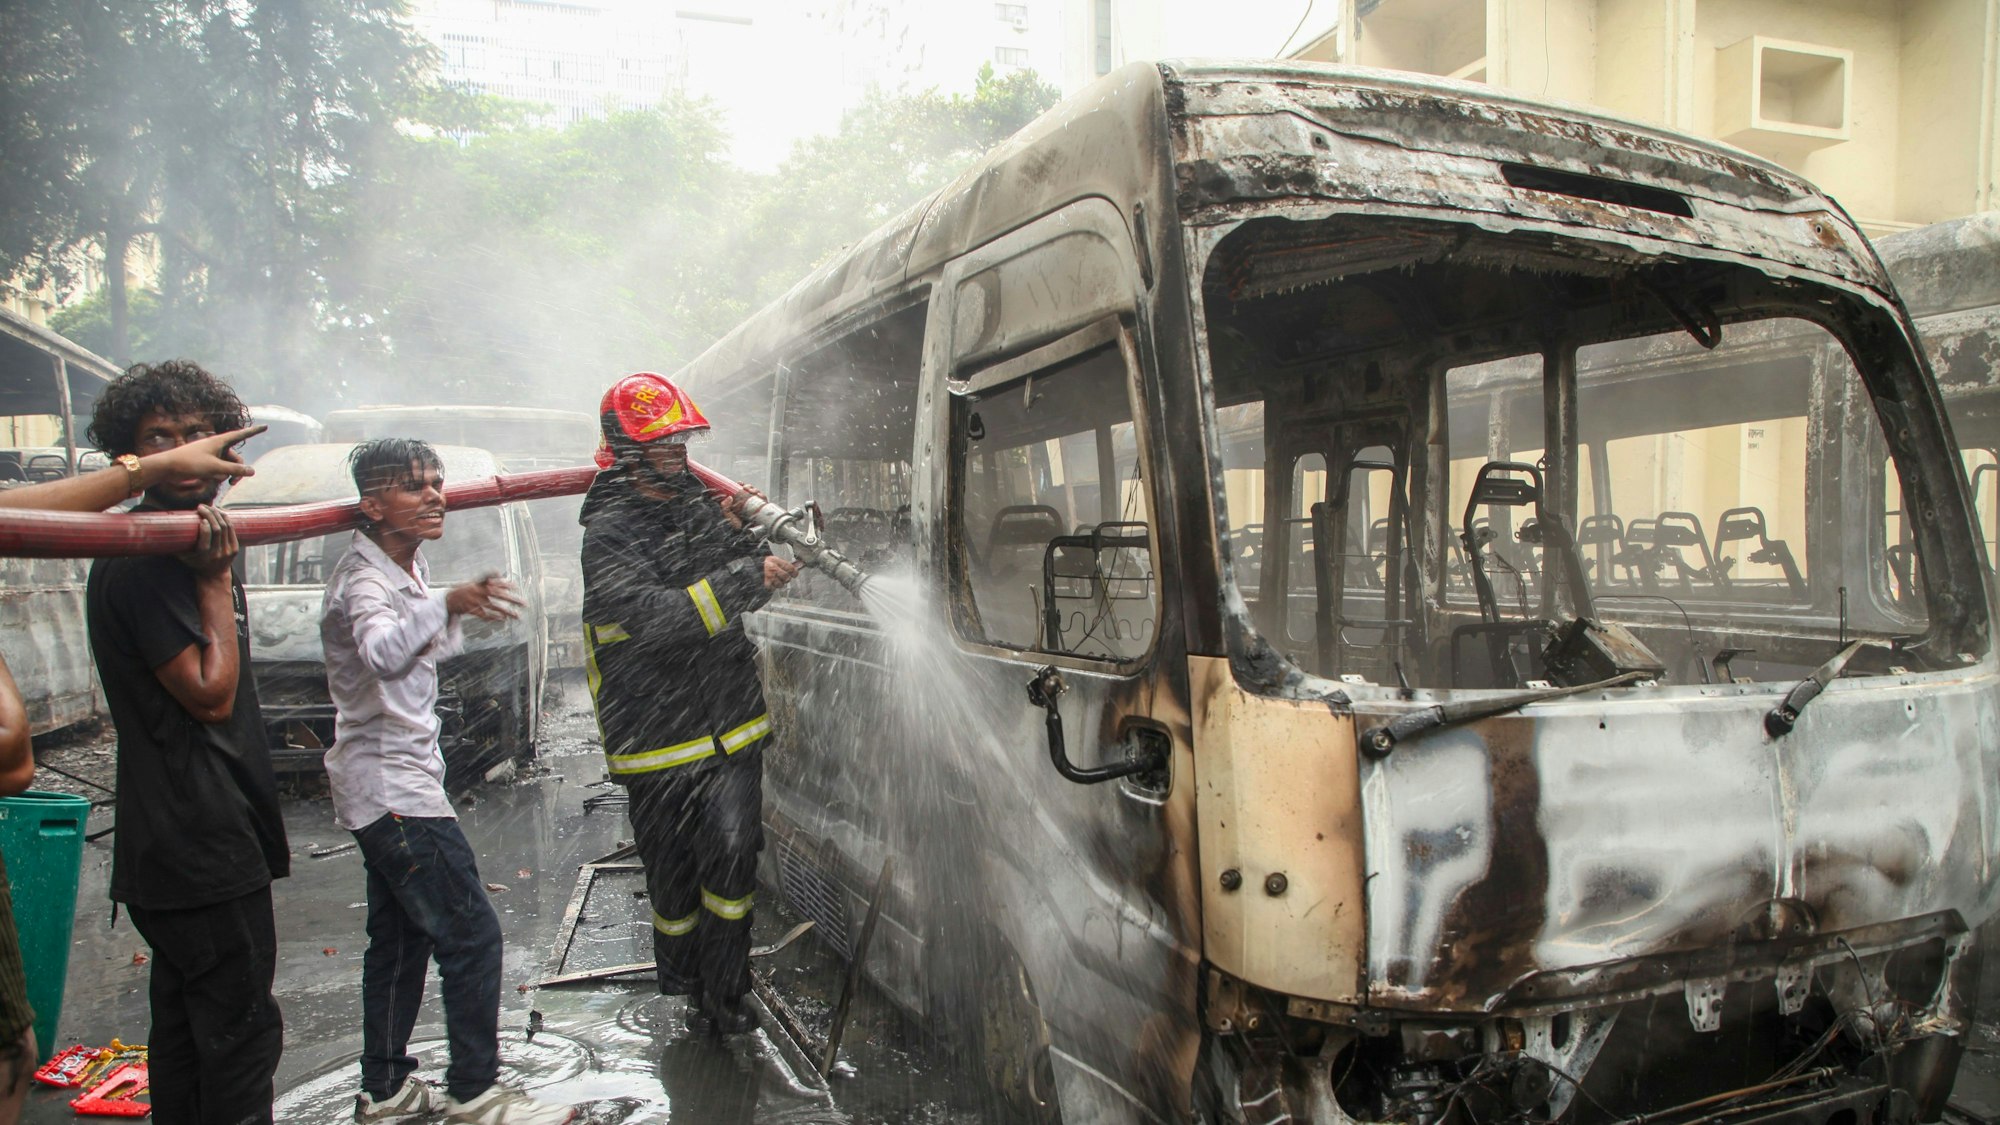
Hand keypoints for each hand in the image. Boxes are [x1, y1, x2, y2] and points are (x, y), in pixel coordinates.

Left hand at [145, 426, 264, 485]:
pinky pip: (218, 469)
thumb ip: (235, 470)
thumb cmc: (190, 463)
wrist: (167, 467)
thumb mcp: (215, 468)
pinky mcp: (205, 463)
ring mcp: (211, 455)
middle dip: (238, 470)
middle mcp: (217, 447)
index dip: (254, 432)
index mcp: (219, 441)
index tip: (266, 427)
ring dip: (226, 474)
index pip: (241, 435)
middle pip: (236, 458)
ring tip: (218, 481)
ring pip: (227, 466)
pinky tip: (209, 479)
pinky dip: (217, 475)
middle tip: (234, 482)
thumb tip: (252, 471)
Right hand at [176, 504, 238, 580]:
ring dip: (218, 514)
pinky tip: (220, 512)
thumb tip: (157, 533)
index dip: (205, 526)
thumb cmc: (194, 563)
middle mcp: (218, 553)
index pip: (208, 538)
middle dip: (210, 515)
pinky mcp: (235, 548)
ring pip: (226, 527)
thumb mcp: (183, 557)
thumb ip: (174, 547)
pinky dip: (226, 519)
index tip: (200, 517)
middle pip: (217, 529)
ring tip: (210, 507)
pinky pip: (232, 530)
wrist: (214, 575)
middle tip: (202, 507)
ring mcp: (228, 551)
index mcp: (205, 556)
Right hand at [446, 575, 525, 621]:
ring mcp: (475, 601)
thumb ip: (487, 578)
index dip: (505, 584)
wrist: (448, 600)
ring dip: (507, 612)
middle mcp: (478, 591)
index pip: (494, 582)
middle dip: (512, 599)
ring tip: (518, 616)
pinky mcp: (471, 610)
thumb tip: (499, 572)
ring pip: (494, 606)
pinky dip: (493, 617)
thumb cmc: (463, 590)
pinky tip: (503, 619)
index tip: (516, 587)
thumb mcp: (474, 581)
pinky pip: (484, 614)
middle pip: (498, 595)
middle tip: (524, 604)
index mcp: (479, 583)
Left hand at [722, 486, 764, 529]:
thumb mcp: (727, 517)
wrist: (745, 536)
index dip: (740, 485)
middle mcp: (747, 504)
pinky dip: (762, 496)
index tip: (740, 483)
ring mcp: (754, 506)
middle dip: (749, 487)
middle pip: (749, 491)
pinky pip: (763, 501)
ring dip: (755, 490)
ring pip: (757, 494)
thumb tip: (728, 498)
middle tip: (746, 488)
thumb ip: (725, 508)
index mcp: (738, 503)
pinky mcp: (761, 509)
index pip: (740, 491)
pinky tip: (759, 496)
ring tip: (753, 491)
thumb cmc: (735, 527)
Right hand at [763, 555, 799, 590]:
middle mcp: (773, 568)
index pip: (790, 568)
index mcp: (776, 561)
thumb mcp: (776, 560)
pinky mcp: (764, 583)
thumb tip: (800, 564)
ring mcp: (768, 576)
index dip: (794, 572)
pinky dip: (772, 587)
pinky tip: (771, 583)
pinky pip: (772, 589)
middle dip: (786, 579)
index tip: (794, 574)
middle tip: (783, 577)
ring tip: (776, 580)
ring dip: (779, 584)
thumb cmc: (766, 564)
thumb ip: (786, 564)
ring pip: (780, 584)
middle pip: (786, 577)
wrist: (753, 566)